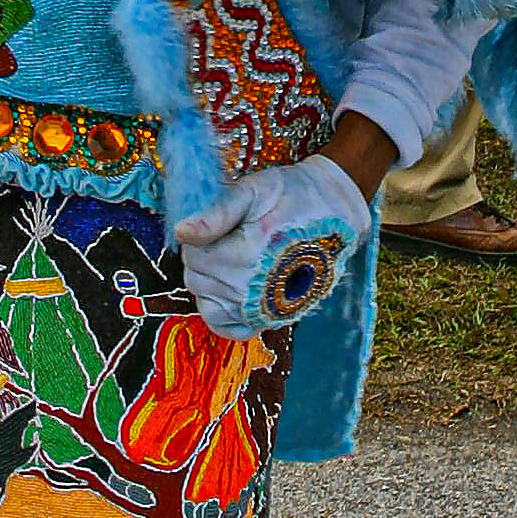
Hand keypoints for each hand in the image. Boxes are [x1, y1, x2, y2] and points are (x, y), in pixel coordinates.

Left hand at [173, 151, 370, 338]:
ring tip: (233, 259)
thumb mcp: (255, 191)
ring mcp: (259, 310)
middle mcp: (249, 291)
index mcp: (243, 257)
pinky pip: (226, 326)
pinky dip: (220, 310)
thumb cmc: (294, 197)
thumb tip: (181, 231)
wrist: (335, 217)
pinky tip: (230, 288)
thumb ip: (217, 213)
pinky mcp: (268, 320)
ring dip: (210, 280)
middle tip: (230, 238)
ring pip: (205, 300)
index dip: (200, 235)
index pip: (191, 254)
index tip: (223, 224)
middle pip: (195, 278)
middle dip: (203, 256)